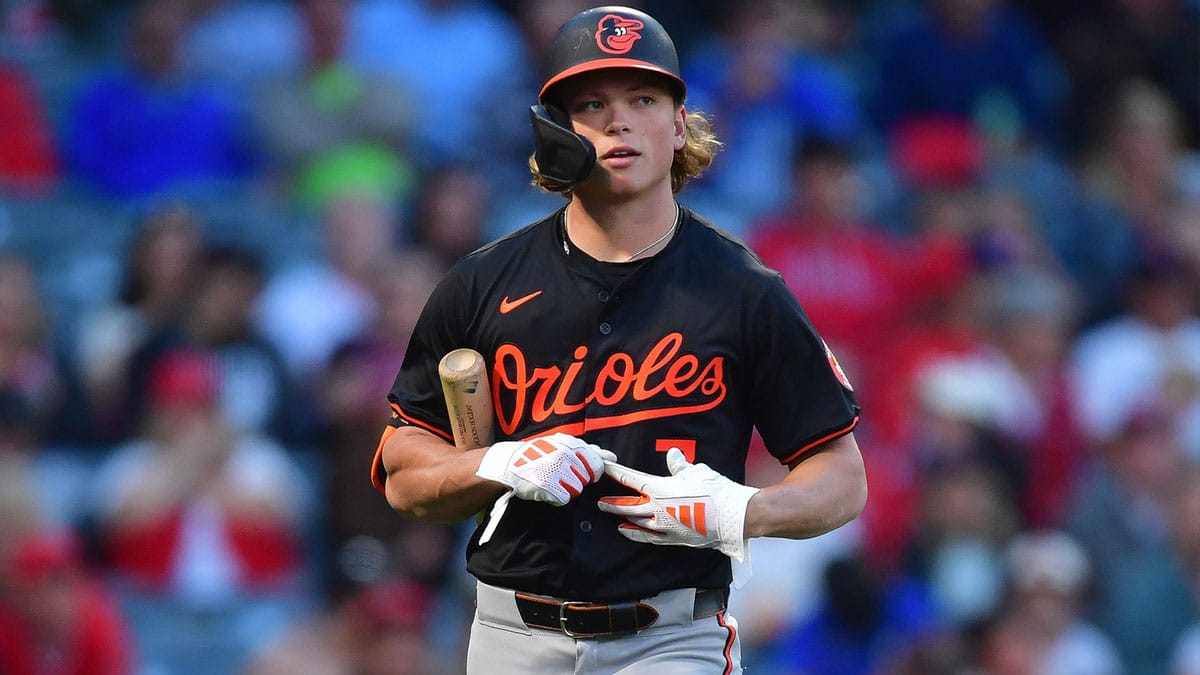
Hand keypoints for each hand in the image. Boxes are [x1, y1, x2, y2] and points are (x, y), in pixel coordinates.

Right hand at [477, 433, 614, 505]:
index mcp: (571, 444)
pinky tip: (546, 490)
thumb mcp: (560, 444)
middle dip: (578, 480)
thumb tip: (609, 455)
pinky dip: (556, 498)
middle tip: (561, 476)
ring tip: (552, 481)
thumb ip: (585, 450)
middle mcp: (566, 456)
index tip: (591, 473)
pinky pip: (563, 499)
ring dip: (566, 489)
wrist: (508, 464)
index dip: (596, 470)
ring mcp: (557, 471)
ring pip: (577, 489)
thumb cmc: (536, 454)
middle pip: (588, 478)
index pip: (598, 462)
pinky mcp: (549, 486)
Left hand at [598, 448, 759, 560]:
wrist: (733, 517)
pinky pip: (650, 538)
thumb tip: (673, 454)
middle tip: (600, 502)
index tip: (605, 468)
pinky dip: (637, 535)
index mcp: (660, 489)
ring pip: (636, 523)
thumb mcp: (696, 472)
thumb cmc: (715, 490)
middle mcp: (657, 509)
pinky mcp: (674, 538)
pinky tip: (629, 533)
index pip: (631, 479)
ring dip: (623, 519)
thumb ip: (679, 466)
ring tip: (613, 517)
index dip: (616, 473)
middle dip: (612, 503)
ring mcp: (664, 526)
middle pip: (628, 506)